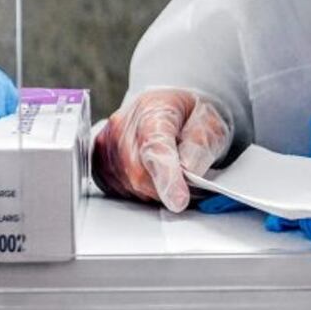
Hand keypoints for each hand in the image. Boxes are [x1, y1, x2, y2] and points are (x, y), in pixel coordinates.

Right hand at [91, 89, 231, 212]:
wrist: (174, 109)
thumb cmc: (192, 116)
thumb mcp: (210, 125)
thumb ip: (200, 148)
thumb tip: (188, 173)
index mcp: (154, 109)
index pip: (156, 148)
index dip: (167, 177)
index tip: (179, 200)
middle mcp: (123, 124)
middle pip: (139, 173)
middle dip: (167, 188)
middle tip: (189, 185)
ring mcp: (107, 142)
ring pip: (130, 185)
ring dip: (155, 191)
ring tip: (172, 175)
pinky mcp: (99, 160)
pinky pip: (118, 189)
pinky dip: (140, 191)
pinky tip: (153, 177)